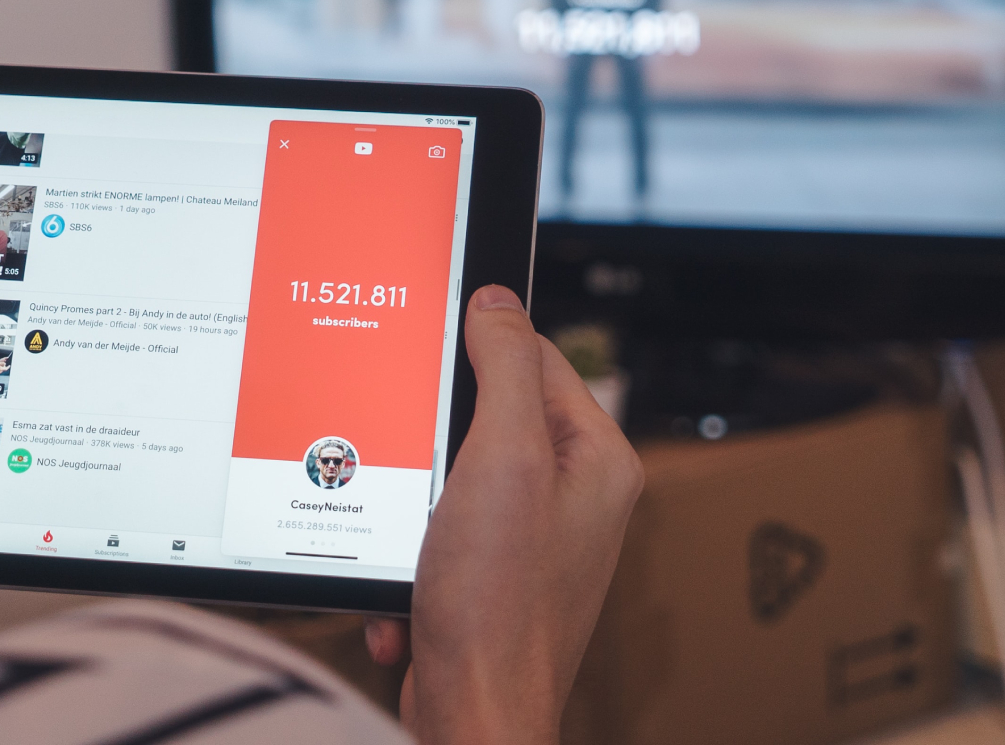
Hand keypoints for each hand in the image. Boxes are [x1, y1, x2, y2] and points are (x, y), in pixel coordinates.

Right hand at [366, 285, 642, 744]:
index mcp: (595, 459)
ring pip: (451, 480)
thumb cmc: (498, 603)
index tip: (430, 344)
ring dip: (412, 511)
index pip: (536, 359)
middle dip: (432, 446)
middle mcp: (573, 497)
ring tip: (413, 543)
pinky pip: (436, 538)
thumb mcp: (501, 459)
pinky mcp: (492, 578)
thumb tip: (496, 301)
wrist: (472, 713)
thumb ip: (504, 370)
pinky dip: (410, 561)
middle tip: (409, 458)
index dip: (478, 348)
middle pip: (488, 418)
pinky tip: (410, 590)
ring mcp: (533, 541)